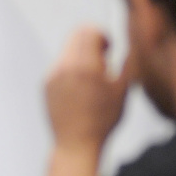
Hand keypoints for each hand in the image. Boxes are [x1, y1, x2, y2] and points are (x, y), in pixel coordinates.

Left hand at [45, 25, 129, 150]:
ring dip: (80, 53)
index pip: (89, 31)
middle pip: (75, 34)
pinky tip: (80, 86)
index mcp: (86, 66)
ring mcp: (53, 75)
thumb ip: (127, 64)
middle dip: (90, 40)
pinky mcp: (46, 84)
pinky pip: (59, 64)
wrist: (76, 144)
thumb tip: (129, 48)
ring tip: (91, 75)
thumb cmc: (101, 122)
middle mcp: (66, 67)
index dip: (102, 36)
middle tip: (101, 56)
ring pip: (66, 49)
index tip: (108, 48)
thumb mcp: (122, 91)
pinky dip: (70, 66)